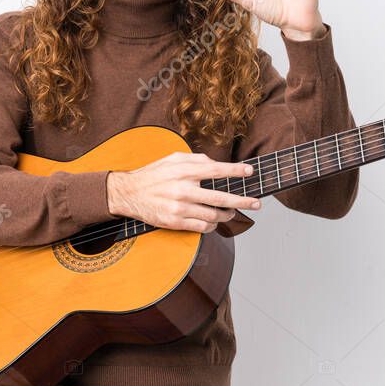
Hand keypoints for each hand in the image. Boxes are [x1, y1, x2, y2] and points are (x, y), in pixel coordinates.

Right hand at [106, 152, 261, 232]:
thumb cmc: (153, 174)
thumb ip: (195, 159)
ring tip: (233, 212)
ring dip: (227, 215)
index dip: (235, 171)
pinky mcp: (175, 222)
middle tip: (256, 203)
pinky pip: (202, 227)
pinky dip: (212, 225)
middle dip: (243, 201)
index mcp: (183, 170)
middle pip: (220, 197)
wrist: (128, 193)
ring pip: (213, 215)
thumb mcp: (172, 158)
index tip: (250, 172)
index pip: (215, 170)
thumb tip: (216, 164)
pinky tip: (215, 221)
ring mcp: (179, 207)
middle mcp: (183, 189)